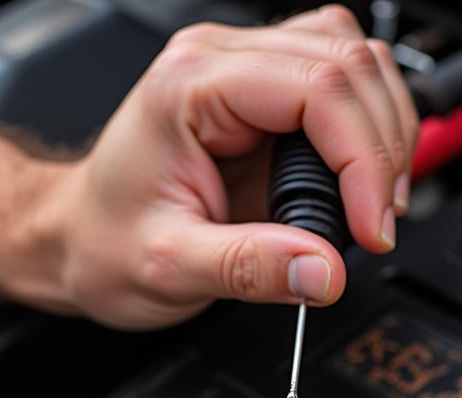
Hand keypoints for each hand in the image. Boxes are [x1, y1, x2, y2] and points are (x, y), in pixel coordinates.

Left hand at [20, 5, 418, 328]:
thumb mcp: (170, 267)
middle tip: (376, 226)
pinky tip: (358, 181)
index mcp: (191, 86)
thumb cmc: (105, 243)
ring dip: (384, 133)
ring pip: (355, 63)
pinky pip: (341, 89)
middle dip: (381, 149)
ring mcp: (244, 73)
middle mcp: (219, 61)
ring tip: (373, 205)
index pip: (316, 89)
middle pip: (348, 64)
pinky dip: (367, 132)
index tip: (371, 227)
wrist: (78, 239)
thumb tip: (326, 272)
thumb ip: (250, 269)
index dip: (362, 159)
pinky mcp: (263, 99)